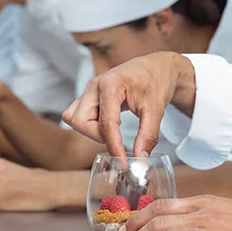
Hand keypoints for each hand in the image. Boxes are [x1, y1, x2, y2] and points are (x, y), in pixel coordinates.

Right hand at [62, 52, 195, 158]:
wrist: (157, 67)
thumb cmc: (156, 82)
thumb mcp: (157, 110)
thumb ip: (148, 136)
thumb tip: (140, 160)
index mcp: (111, 84)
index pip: (105, 123)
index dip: (114, 147)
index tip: (124, 163)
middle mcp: (95, 85)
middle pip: (80, 121)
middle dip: (98, 136)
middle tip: (119, 138)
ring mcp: (89, 89)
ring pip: (74, 119)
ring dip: (91, 130)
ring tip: (114, 130)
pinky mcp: (89, 95)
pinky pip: (77, 114)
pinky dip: (89, 125)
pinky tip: (108, 124)